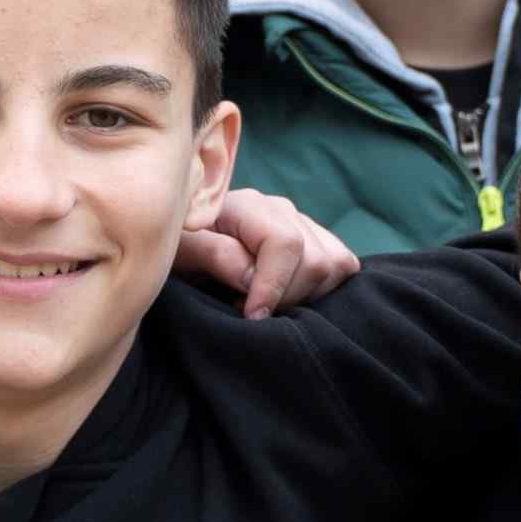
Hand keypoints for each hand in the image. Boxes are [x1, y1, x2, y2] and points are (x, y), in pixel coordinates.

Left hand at [176, 189, 358, 317]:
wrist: (184, 250)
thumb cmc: (178, 253)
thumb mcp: (181, 253)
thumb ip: (214, 255)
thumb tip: (252, 275)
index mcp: (247, 205)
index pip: (285, 243)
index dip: (273, 286)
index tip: (251, 315)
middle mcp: (281, 209)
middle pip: (316, 260)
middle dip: (286, 297)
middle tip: (250, 310)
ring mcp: (302, 223)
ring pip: (335, 264)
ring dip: (305, 295)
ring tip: (267, 302)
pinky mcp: (316, 241)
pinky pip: (342, 265)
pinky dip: (323, 288)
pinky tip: (289, 297)